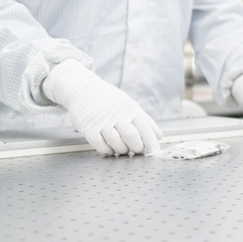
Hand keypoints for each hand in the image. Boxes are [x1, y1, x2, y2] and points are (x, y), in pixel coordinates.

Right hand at [43, 59, 162, 155]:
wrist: (83, 90)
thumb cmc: (109, 99)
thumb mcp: (129, 104)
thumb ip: (145, 120)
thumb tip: (159, 136)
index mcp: (130, 108)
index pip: (145, 127)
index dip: (151, 142)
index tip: (155, 151)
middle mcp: (117, 114)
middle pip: (131, 136)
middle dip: (137, 148)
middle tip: (137, 150)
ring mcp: (102, 122)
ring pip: (116, 143)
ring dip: (122, 150)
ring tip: (123, 149)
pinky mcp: (89, 129)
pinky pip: (100, 145)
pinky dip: (107, 151)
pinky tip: (110, 149)